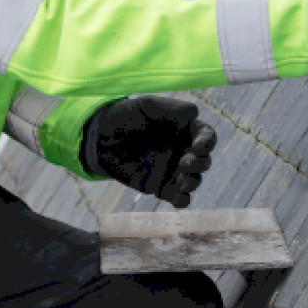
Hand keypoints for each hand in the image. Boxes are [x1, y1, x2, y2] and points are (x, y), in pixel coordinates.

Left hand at [82, 96, 216, 208]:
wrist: (100, 138)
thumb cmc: (125, 116)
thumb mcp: (145, 106)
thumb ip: (169, 108)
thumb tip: (195, 111)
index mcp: (184, 129)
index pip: (206, 136)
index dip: (207, 142)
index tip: (199, 146)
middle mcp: (183, 150)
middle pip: (204, 160)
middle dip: (199, 164)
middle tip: (184, 163)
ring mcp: (173, 170)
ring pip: (195, 180)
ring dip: (193, 182)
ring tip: (180, 182)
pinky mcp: (161, 187)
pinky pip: (179, 198)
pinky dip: (182, 201)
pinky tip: (174, 197)